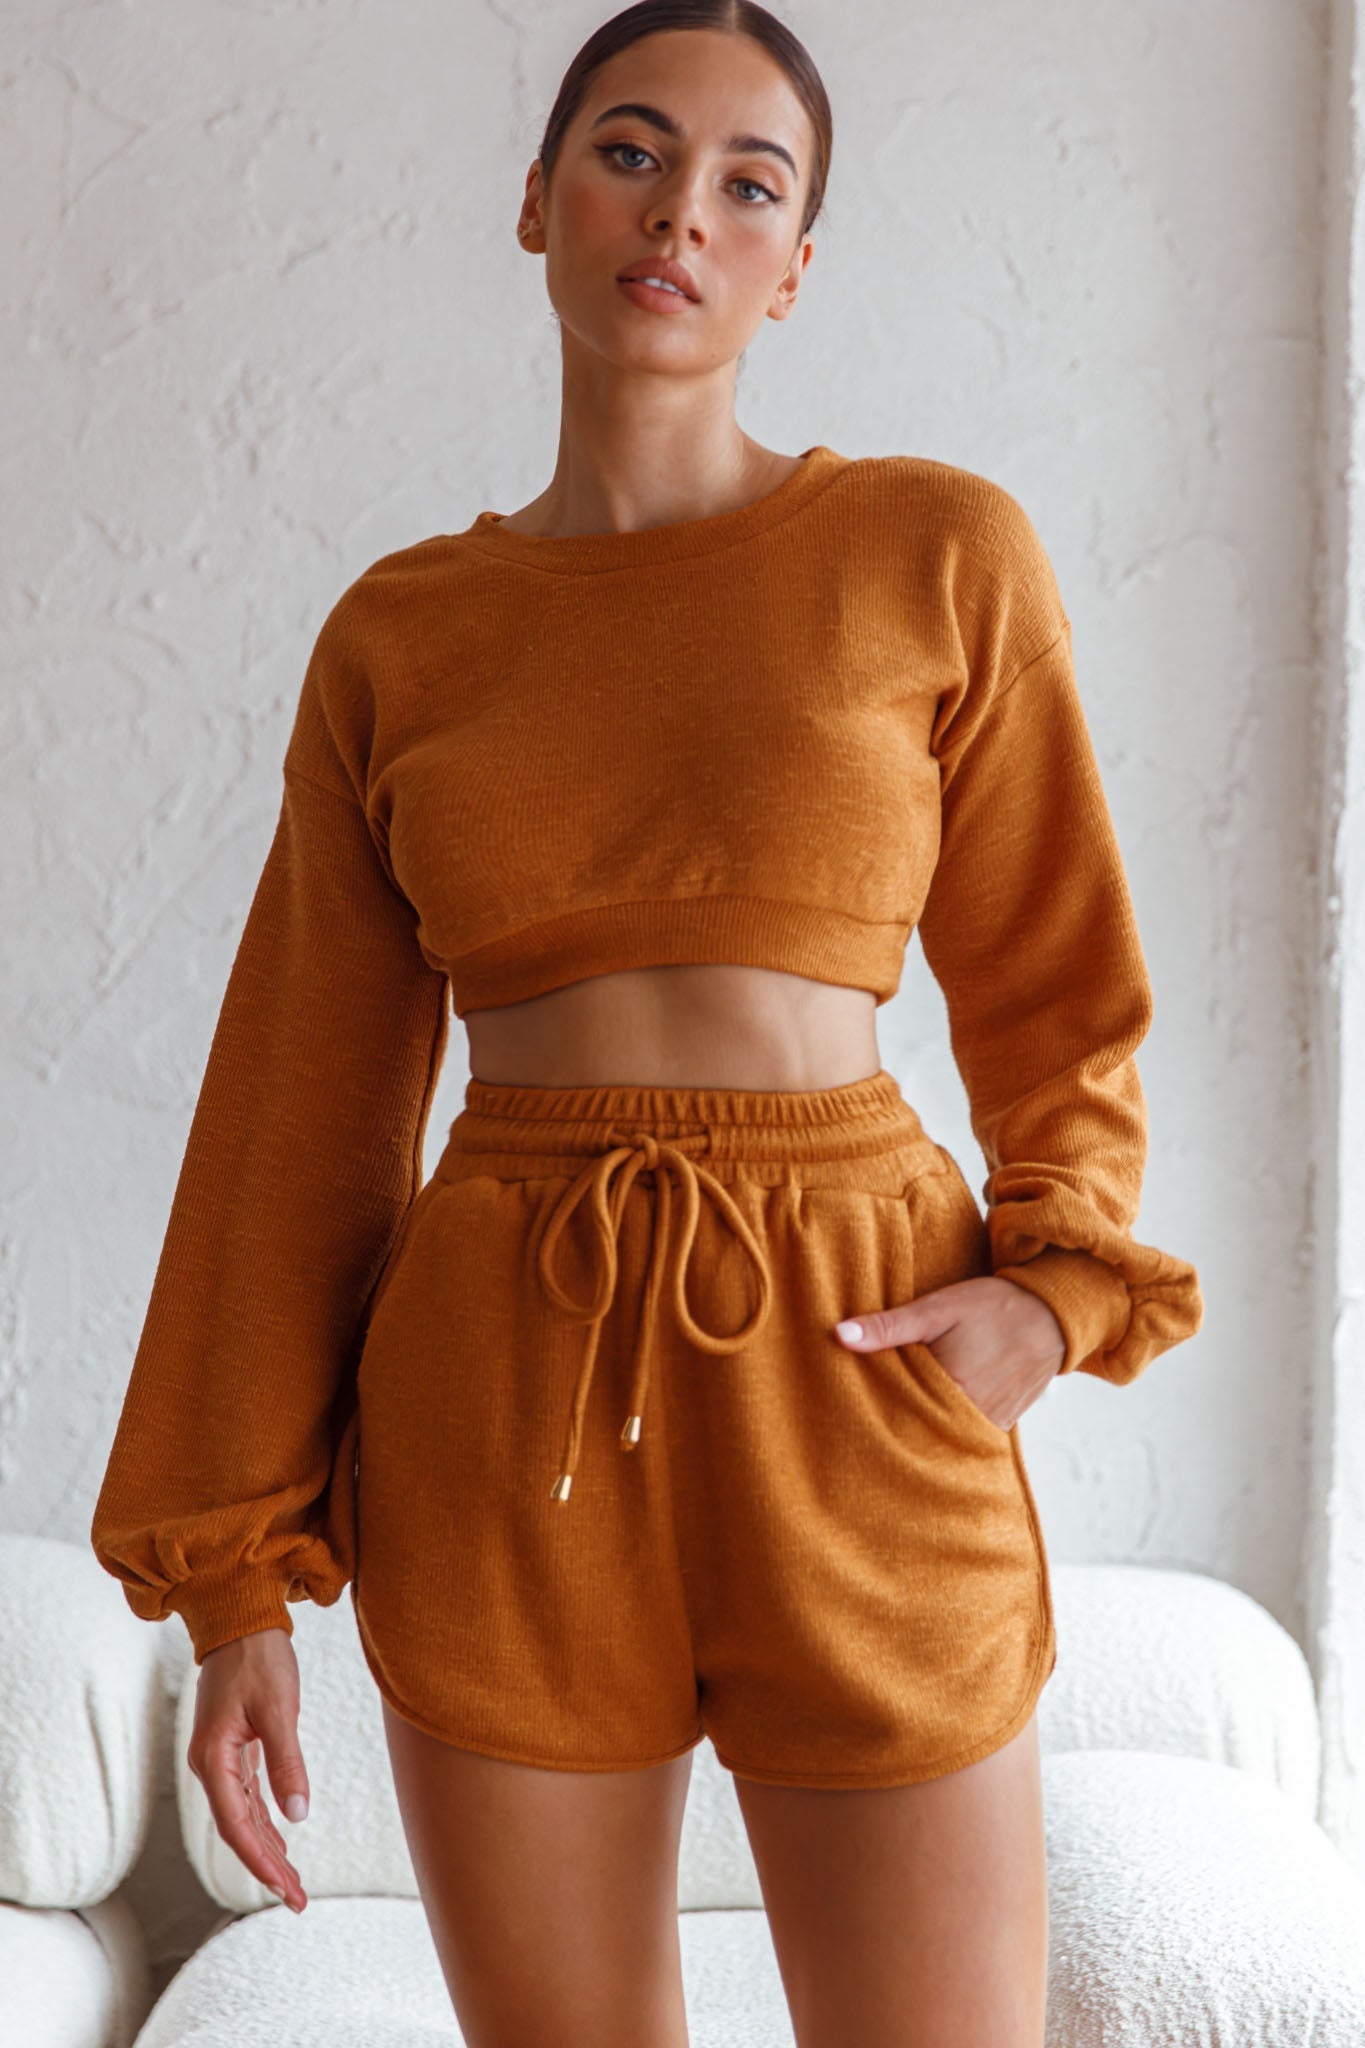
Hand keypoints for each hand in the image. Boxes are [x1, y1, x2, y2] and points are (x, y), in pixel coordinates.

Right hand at [186, 1628, 310, 1912]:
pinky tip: (281, 1838)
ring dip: (267, 1848)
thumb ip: (286, 1763)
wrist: (241, 1618)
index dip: (261, 1861)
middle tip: (297, 1900)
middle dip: (267, 1866)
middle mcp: (210, 1764)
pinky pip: (247, 1797)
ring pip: (243, 1816)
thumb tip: (297, 1815)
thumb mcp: (278, 1709)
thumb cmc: (258, 1658)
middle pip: (238, 1829)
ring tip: (292, 1882)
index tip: (285, 1889)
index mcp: (213, 1758)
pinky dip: (265, 1821)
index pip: (236, 1825)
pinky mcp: (233, 1747)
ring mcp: (220, 1757)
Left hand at [833, 1273, 1065, 1429]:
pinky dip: (948, 1428)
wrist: (1053, 1312)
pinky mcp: (1004, 1424)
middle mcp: (971, 1415)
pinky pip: (967, 1435)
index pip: (896, 1413)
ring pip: (943, 1435)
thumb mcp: (937, 1308)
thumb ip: (889, 1326)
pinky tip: (930, 1419)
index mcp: (950, 1387)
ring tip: (894, 1423)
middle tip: (861, 1426)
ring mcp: (991, 1424)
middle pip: (919, 1429)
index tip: (846, 1413)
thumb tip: (840, 1335)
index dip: (872, 1412)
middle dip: (894, 1425)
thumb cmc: (993, 1306)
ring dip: (922, 1428)